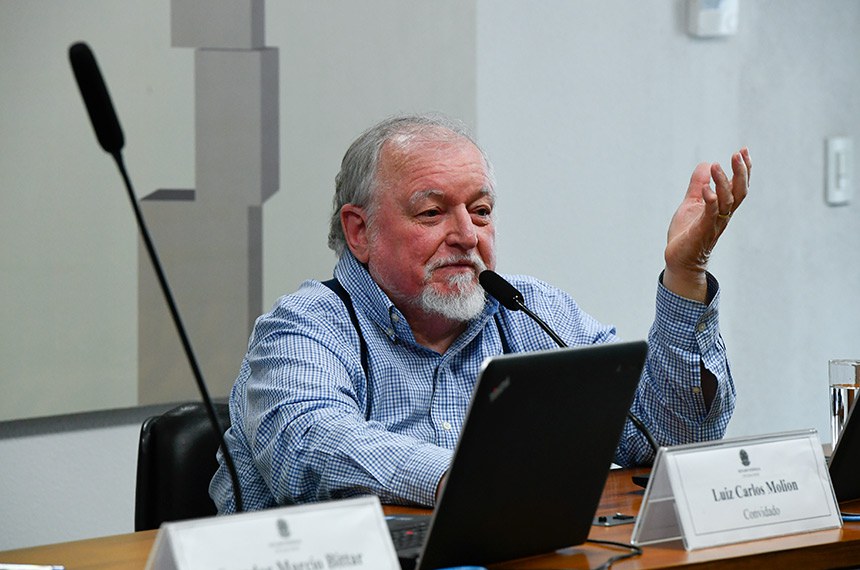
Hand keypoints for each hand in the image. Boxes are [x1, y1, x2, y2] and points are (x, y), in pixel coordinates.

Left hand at [663, 148, 750, 301]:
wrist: (679, 259)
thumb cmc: (687, 233)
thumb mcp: (692, 203)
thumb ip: (698, 185)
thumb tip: (705, 164)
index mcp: (723, 207)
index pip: (738, 186)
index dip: (744, 169)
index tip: (743, 151)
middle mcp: (723, 215)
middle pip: (739, 192)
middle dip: (741, 172)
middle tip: (738, 154)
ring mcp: (714, 223)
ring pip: (727, 201)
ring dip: (723, 182)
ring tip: (716, 165)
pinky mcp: (702, 232)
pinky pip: (710, 215)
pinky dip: (710, 201)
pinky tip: (706, 190)